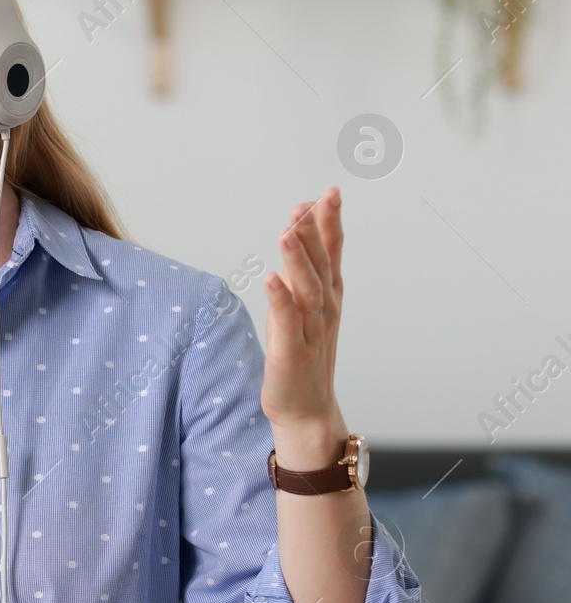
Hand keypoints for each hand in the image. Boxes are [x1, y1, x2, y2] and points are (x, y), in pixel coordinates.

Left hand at [260, 186, 348, 466]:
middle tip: (309, 203)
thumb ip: (301, 271)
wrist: (304, 409)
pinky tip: (272, 279)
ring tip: (289, 231)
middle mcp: (323, 310)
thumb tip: (296, 232)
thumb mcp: (303, 308)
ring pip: (306, 289)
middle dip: (315, 233)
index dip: (330, 223)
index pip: (331, 253)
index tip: (329, 192)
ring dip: (298, 260)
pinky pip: (287, 323)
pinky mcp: (291, 352)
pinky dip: (281, 301)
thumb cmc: (302, 355)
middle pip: (320, 265)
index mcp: (327, 297)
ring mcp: (310, 331)